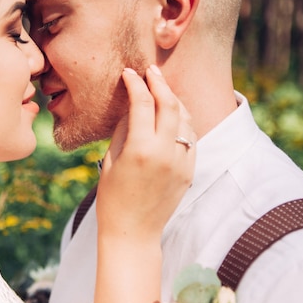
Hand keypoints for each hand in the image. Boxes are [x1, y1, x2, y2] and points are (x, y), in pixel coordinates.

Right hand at [97, 65, 195, 242]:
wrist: (133, 232)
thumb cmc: (112, 199)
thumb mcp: (111, 161)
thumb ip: (124, 130)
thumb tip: (132, 106)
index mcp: (141, 149)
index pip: (143, 103)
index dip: (136, 83)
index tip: (129, 73)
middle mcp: (166, 152)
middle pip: (170, 104)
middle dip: (160, 82)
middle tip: (150, 70)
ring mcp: (182, 162)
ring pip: (185, 118)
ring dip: (174, 99)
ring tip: (162, 89)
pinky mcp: (190, 170)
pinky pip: (191, 137)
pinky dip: (183, 120)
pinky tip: (173, 114)